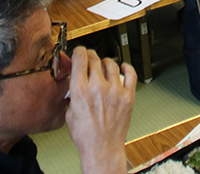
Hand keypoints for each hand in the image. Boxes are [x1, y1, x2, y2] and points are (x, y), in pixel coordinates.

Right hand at [65, 47, 135, 173]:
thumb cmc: (86, 135)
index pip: (80, 57)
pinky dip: (127, 67)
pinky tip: (123, 67)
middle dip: (90, 55)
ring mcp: (114, 91)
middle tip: (90, 58)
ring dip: (105, 62)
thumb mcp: (69, 112)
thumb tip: (75, 80)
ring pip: (111, 64)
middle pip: (94, 58)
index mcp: (80, 90)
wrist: (102, 149)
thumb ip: (72, 93)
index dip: (79, 51)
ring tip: (104, 66)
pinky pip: (131, 74)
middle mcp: (97, 87)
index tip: (80, 52)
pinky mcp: (128, 97)